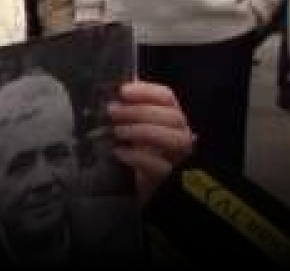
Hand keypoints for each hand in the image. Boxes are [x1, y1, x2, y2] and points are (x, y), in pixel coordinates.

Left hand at [100, 81, 193, 201]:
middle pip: (173, 116)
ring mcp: (179, 161)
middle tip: (112, 112)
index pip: (167, 97)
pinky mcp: (171, 183)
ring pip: (176, 139)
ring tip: (117, 132)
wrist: (133, 198)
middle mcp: (180, 137)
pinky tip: (119, 152)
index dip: (146, 91)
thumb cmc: (130, 160)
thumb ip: (123, 113)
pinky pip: (162, 167)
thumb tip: (109, 92)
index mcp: (168, 120)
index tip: (122, 91)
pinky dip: (139, 156)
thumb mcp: (126, 134)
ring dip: (144, 130)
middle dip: (141, 111)